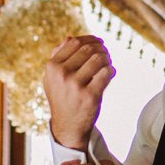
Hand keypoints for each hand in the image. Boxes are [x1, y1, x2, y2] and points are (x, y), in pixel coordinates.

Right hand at [44, 35, 114, 149]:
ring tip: (108, 65)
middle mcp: (62, 74)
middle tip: (106, 55)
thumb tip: (70, 37)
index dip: (90, 39)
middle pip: (89, 49)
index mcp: (52, 66)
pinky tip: (110, 74)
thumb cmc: (63, 97)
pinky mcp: (90, 96)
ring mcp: (75, 85)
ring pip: (100, 59)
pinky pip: (107, 73)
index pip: (75, 42)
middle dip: (102, 49)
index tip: (99, 43)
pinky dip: (111, 71)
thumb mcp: (53, 78)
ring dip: (108, 59)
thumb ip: (59, 57)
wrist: (67, 126)